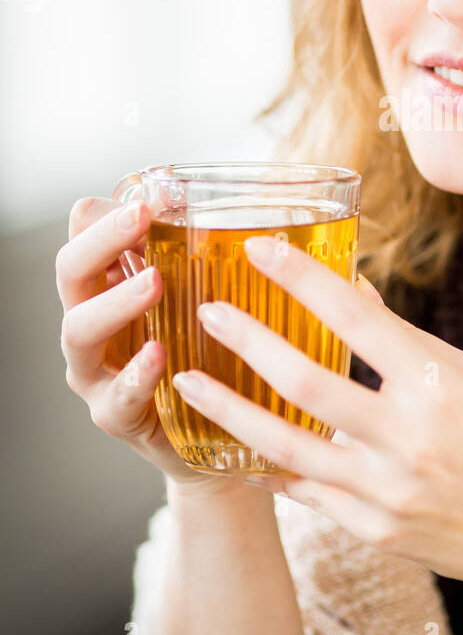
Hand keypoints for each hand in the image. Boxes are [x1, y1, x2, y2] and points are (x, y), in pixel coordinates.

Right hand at [56, 196, 256, 494]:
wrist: (218, 438)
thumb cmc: (209, 353)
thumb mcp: (209, 296)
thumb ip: (204, 255)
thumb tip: (217, 205)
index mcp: (110, 286)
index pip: (85, 237)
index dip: (108, 214)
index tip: (150, 196)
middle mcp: (93, 323)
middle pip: (71, 274)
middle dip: (100, 242)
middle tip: (141, 219)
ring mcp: (98, 371)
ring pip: (79, 331)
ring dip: (114, 303)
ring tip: (152, 284)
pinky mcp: (116, 416)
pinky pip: (115, 397)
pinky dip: (135, 375)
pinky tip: (158, 356)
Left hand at [169, 234, 462, 593]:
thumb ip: (407, 342)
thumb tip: (354, 293)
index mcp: (438, 385)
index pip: (355, 317)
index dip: (302, 278)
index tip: (259, 249)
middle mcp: (408, 436)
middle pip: (305, 380)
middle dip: (248, 341)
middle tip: (207, 312)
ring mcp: (386, 489)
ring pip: (285, 444)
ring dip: (228, 409)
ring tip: (186, 382)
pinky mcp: (373, 529)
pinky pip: (306, 491)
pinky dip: (269, 465)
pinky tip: (237, 446)